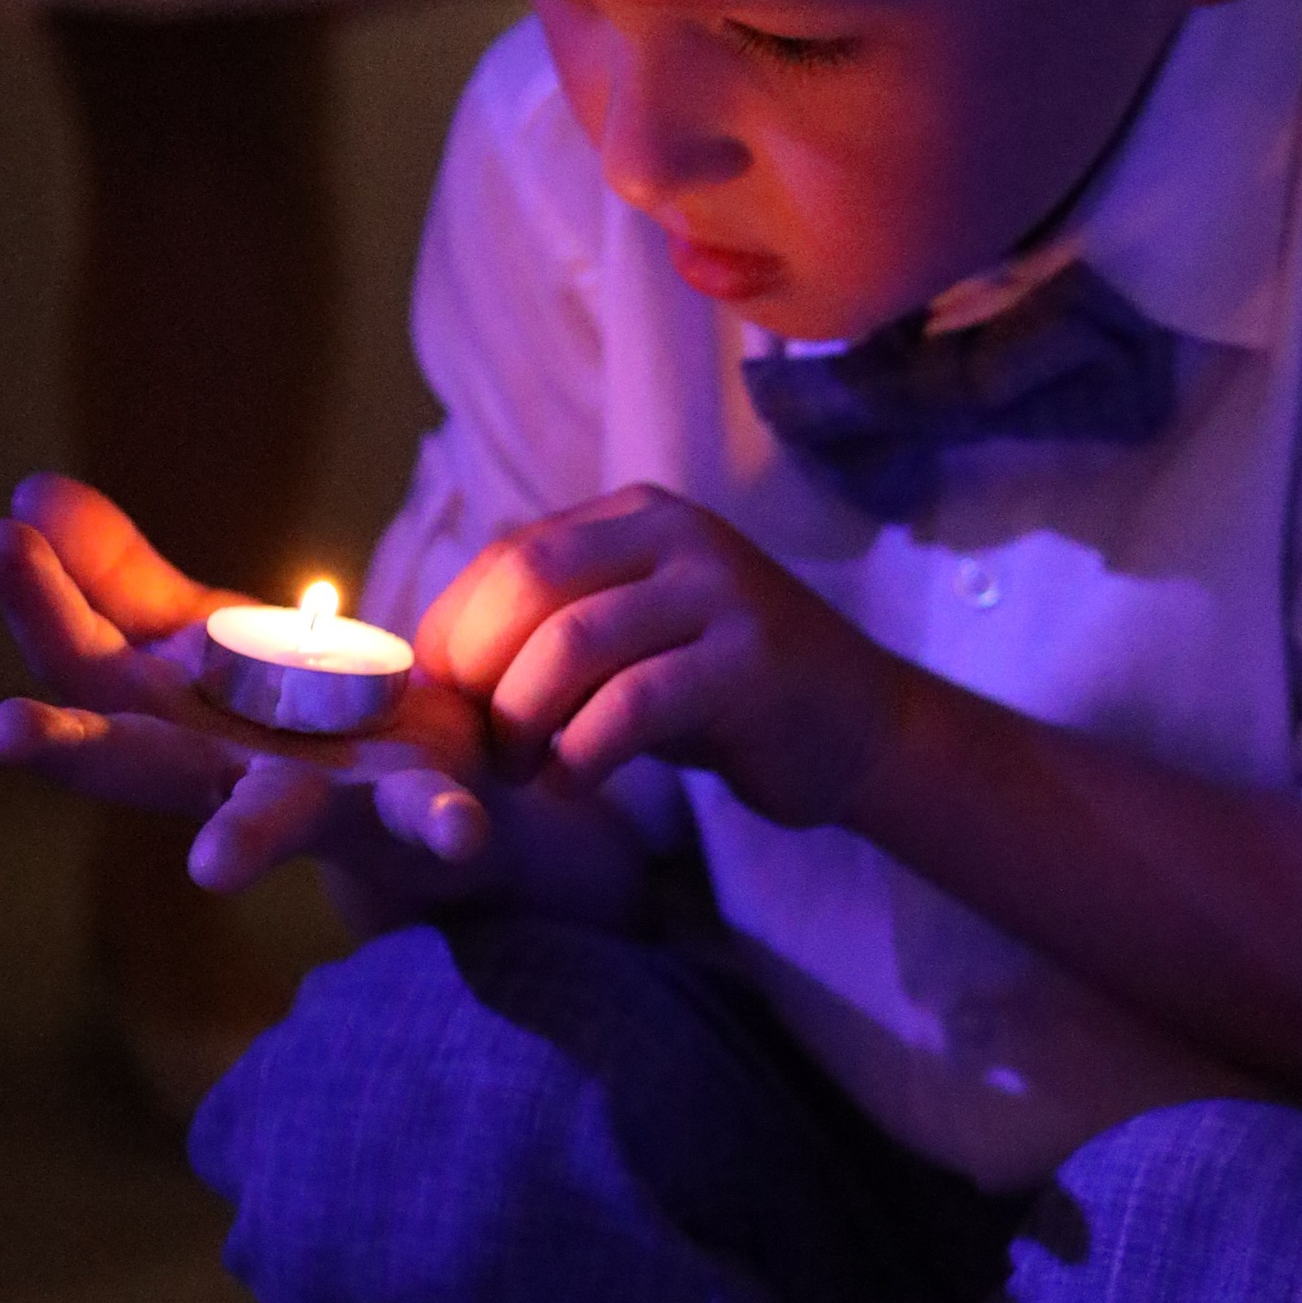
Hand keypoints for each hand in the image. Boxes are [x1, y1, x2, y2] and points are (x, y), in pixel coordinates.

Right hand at [0, 473, 494, 891]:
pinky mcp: (411, 812)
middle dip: (72, 749)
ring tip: (211, 870)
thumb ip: (124, 581)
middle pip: (141, 761)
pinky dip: (442, 824)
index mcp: (174, 720)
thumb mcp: (207, 642)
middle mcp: (229, 772)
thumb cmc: (297, 720)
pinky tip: (462, 830)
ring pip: (269, 818)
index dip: (39, 601)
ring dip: (243, 841)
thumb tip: (28, 490)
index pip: (86, 662)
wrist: (432, 790)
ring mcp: (319, 802)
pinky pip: (427, 819)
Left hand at [420, 485, 910, 829]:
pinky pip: (632, 706)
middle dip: (479, 671)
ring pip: (573, 642)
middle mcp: (676, 534)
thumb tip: (439, 665)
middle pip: (530, 582)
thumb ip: (557, 628)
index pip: (511, 554)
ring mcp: (719, 592)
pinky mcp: (749, 662)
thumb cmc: (726, 693)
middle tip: (472, 743)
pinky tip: (572, 786)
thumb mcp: (636, 638)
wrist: (862, 727)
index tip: (439, 702)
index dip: (454, 629)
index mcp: (637, 517)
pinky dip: (581, 754)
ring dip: (522, 718)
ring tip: (519, 771)